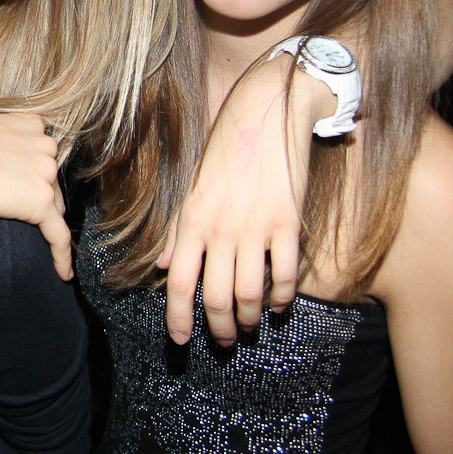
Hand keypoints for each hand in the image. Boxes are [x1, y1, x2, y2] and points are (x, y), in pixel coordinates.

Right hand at [0, 102, 70, 278]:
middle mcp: (45, 146)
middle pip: (51, 179)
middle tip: (17, 207)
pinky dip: (61, 254)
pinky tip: (63, 272)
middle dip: (38, 193)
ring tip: (39, 240)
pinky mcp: (39, 204)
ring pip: (55, 206)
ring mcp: (44, 175)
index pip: (42, 153)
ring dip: (46, 220)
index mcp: (30, 124)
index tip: (21, 179)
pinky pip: (58, 234)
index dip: (31, 168)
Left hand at [158, 59, 324, 343]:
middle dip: (218, 328)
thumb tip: (164, 265)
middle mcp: (220, 228)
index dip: (179, 318)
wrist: (266, 111)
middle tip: (223, 342)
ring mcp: (255, 227)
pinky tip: (279, 305)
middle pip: (215, 297)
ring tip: (250, 326)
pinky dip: (282, 298)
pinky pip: (284, 274)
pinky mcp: (287, 222)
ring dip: (249, 318)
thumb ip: (179, 229)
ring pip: (249, 293)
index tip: (180, 341)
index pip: (179, 283)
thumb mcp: (193, 186)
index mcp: (191, 219)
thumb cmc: (226, 148)